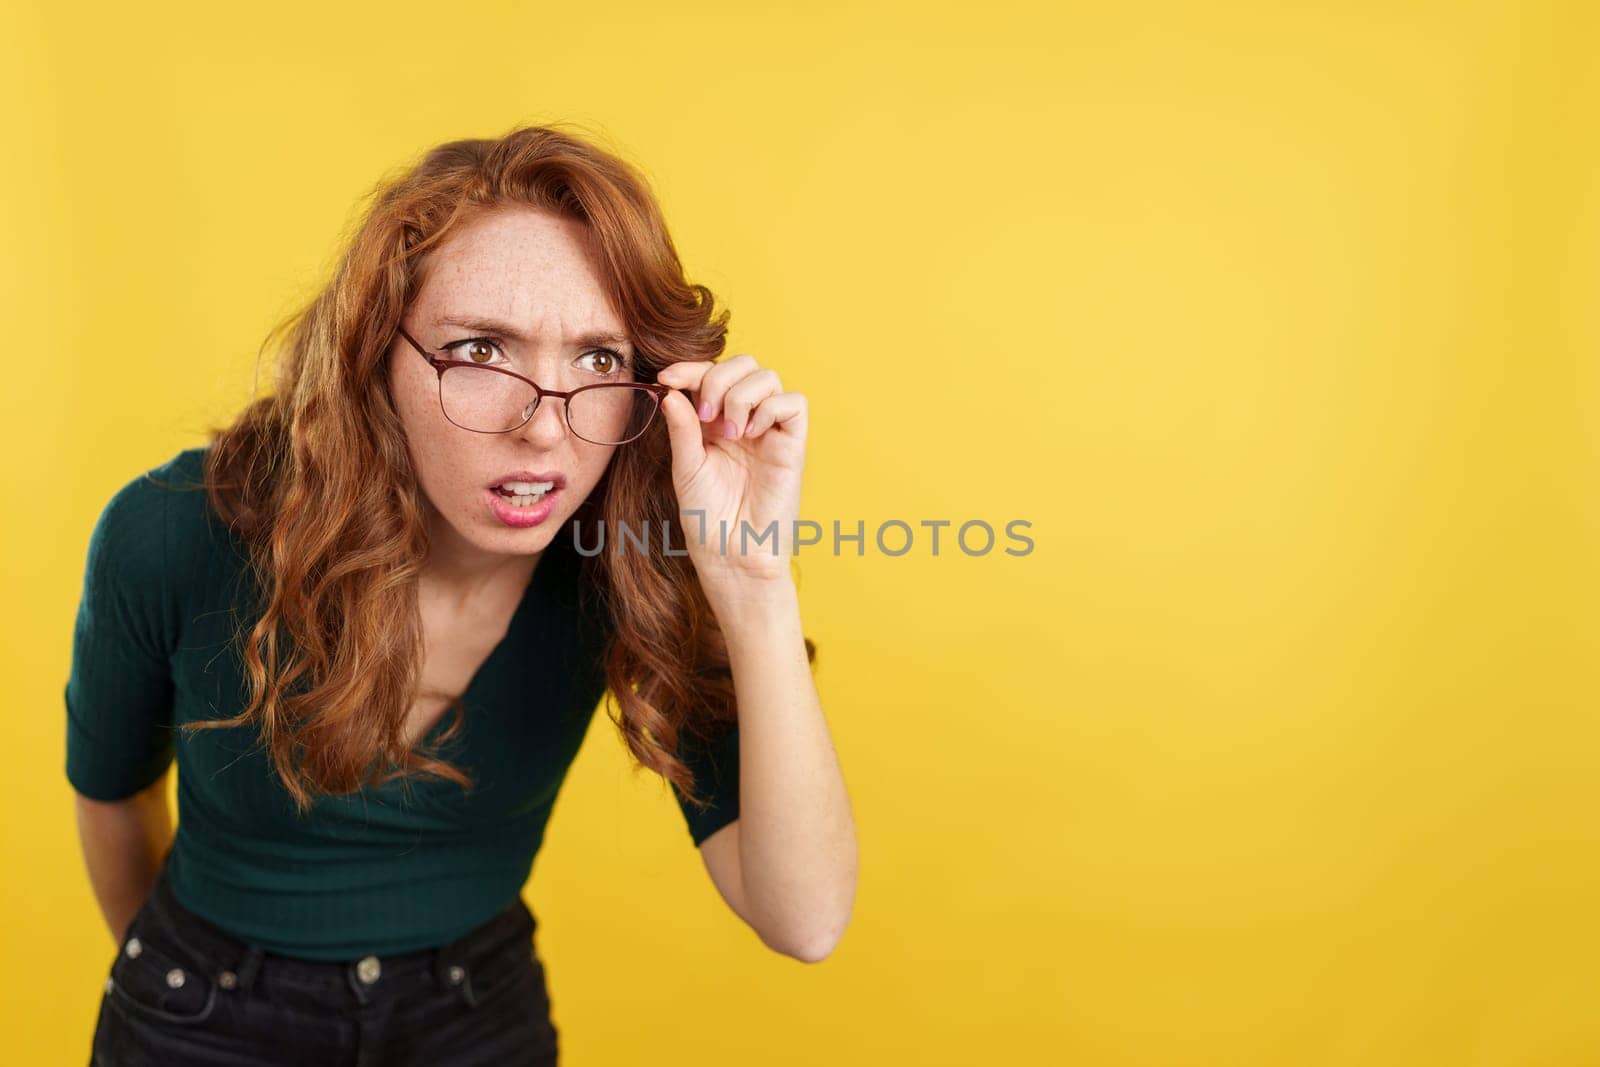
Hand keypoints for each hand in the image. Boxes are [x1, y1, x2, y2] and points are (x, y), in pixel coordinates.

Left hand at [656, 354, 806, 589]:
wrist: (732, 553)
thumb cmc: (707, 516)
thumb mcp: (686, 467)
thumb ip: (681, 428)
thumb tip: (670, 391)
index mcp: (715, 422)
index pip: (709, 374)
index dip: (690, 368)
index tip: (666, 379)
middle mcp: (744, 419)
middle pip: (744, 364)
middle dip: (718, 378)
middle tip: (704, 414)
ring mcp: (769, 430)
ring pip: (768, 377)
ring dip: (741, 394)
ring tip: (729, 432)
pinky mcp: (792, 444)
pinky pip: (793, 403)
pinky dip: (770, 408)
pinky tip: (751, 434)